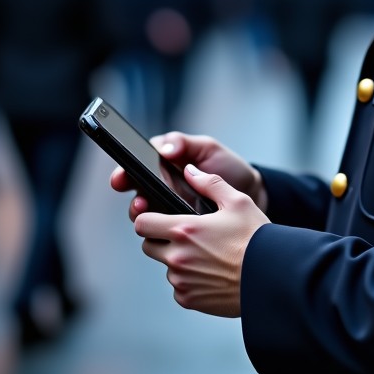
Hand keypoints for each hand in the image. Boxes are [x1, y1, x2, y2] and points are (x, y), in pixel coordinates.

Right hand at [109, 131, 267, 217]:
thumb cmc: (228, 167)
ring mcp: (169, 206)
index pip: (138, 166)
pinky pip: (162, 229)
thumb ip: (186, 144)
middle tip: (139, 200)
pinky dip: (161, 229)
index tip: (122, 176)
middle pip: (136, 192)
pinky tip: (167, 228)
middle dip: (133, 195)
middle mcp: (162, 186)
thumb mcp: (208, 148)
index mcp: (165, 164)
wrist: (251, 193)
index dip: (125, 171)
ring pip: (145, 213)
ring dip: (143, 213)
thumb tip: (165, 148)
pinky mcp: (178, 225)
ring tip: (149, 211)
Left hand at [133, 163, 269, 317]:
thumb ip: (210, 183)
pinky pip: (179, 287)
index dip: (149, 218)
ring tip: (207, 255)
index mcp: (185, 230)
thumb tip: (190, 171)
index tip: (159, 217)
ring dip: (178, 260)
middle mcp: (177, 257)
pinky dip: (189, 280)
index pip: (142, 223)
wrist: (271, 276)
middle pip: (149, 246)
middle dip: (161, 239)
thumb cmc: (256, 238)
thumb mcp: (238, 201)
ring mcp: (181, 281)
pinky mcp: (189, 299)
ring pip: (166, 267)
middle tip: (188, 236)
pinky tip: (211, 272)